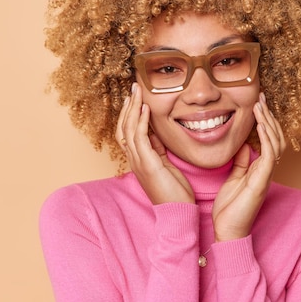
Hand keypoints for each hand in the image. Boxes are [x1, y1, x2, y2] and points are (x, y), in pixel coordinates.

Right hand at [115, 83, 193, 203]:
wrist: (177, 213)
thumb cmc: (174, 192)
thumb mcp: (165, 165)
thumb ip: (157, 150)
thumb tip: (155, 133)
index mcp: (137, 160)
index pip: (126, 132)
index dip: (128, 114)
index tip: (134, 99)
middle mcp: (134, 160)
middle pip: (123, 127)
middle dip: (128, 107)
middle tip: (134, 89)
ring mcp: (138, 162)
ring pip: (129, 129)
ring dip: (132, 109)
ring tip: (137, 92)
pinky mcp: (147, 164)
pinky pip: (140, 138)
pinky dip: (141, 122)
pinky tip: (145, 109)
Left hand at [212, 93, 285, 241]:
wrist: (227, 231)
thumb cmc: (229, 209)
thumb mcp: (233, 179)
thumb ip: (241, 162)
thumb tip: (245, 145)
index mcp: (259, 168)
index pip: (268, 140)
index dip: (265, 122)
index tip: (258, 104)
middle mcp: (266, 170)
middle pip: (276, 138)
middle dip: (269, 117)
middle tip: (261, 99)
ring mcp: (265, 175)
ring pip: (276, 143)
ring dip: (268, 123)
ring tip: (260, 106)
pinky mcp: (261, 181)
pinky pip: (270, 155)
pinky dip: (267, 138)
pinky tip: (260, 124)